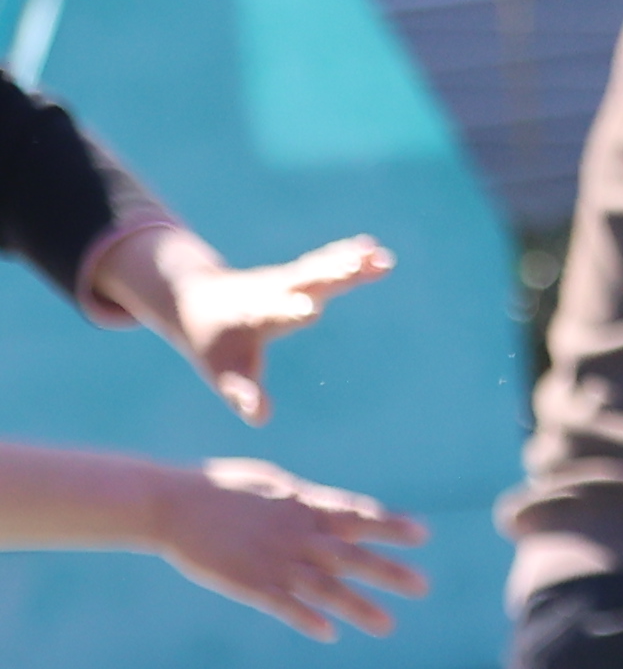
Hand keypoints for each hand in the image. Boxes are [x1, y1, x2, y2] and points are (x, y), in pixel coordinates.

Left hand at [86, 223, 390, 424]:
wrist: (193, 298)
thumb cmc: (212, 343)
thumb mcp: (221, 372)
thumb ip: (241, 393)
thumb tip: (260, 417)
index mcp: (253, 316)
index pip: (273, 314)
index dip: (290, 313)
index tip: (311, 310)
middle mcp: (272, 292)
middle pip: (305, 281)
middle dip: (330, 275)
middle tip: (354, 267)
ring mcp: (288, 279)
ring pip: (322, 268)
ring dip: (351, 263)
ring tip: (383, 259)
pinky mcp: (299, 274)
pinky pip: (328, 262)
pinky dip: (351, 256)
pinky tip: (377, 251)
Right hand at [153, 457, 425, 636]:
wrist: (168, 503)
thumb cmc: (222, 489)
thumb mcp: (272, 485)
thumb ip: (308, 502)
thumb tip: (341, 510)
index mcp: (302, 505)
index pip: (355, 514)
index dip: (388, 524)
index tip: (422, 534)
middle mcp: (294, 534)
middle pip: (349, 555)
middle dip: (387, 571)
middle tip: (423, 587)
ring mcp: (272, 559)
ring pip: (323, 587)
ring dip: (357, 607)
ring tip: (387, 625)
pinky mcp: (246, 581)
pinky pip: (281, 603)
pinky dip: (305, 618)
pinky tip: (328, 632)